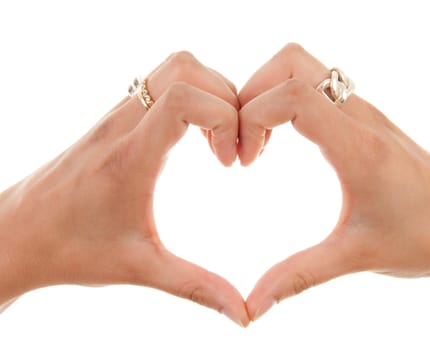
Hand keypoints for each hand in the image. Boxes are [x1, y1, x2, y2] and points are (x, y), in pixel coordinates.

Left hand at [0, 52, 248, 326]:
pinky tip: (193, 137)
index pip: (185, 98)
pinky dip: (190, 95)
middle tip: (230, 146)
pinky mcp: (114, 117)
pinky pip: (159, 82)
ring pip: (172, 66)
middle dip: (225, 98)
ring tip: (217, 138)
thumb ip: (196, 287)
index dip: (225, 118)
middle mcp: (122, 124)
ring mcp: (115, 115)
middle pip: (185, 68)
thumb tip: (242, 314)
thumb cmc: (70, 250)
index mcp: (130, 156)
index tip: (230, 161)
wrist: (16, 234)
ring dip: (208, 91)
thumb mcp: (138, 269)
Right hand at [238, 44, 429, 344]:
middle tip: (242, 142)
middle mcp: (362, 118)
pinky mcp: (364, 117)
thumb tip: (252, 307)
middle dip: (250, 94)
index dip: (251, 116)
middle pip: (291, 62)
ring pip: (303, 66)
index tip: (244, 161)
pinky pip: (315, 85)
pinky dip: (284, 100)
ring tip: (257, 142)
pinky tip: (281, 140)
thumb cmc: (422, 240)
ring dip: (267, 93)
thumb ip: (299, 277)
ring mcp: (364, 112)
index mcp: (359, 148)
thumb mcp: (356, 258)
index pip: (293, 95)